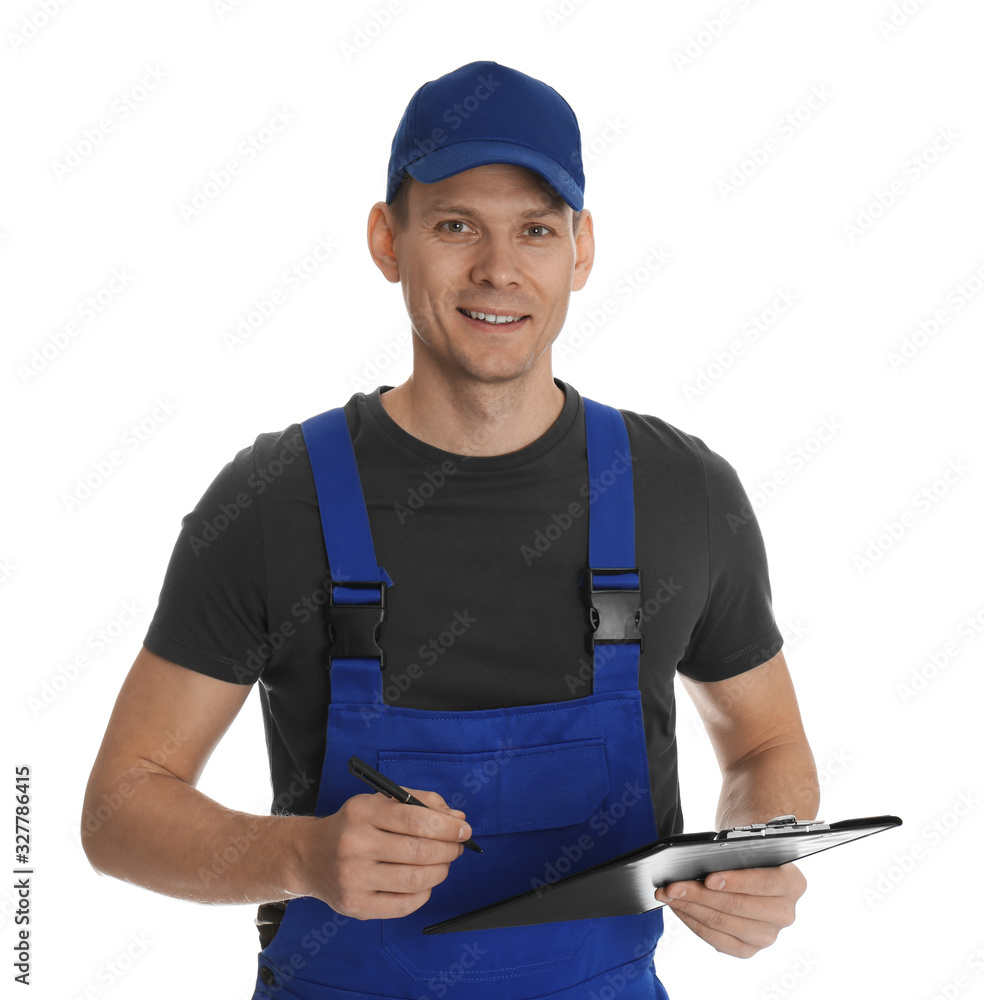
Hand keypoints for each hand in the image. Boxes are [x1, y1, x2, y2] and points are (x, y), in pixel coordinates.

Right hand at [295, 789, 472, 919]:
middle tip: (456, 847)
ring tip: (442, 863)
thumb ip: (419, 803)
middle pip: (419, 851)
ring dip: (440, 871)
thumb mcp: (380, 801)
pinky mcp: (355, 906)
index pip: (415, 820)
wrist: (310, 856)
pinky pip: (404, 905)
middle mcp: (354, 845)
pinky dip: (423, 893)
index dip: (447, 827)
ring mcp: (353, 878)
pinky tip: (423, 882)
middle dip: (448, 849)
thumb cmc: (353, 825)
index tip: (464, 830)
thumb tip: (457, 820)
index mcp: (362, 812)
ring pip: (415, 880)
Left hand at [654, 863, 805, 957]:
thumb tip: (701, 863)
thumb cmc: (748, 851)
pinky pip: (716, 939)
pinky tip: (679, 908)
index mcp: (793, 883)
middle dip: (698, 894)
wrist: (754, 865)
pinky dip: (693, 921)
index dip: (734, 881)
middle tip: (672, 886)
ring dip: (689, 908)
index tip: (708, 878)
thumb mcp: (748, 844)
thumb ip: (735, 852)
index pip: (763, 882)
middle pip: (735, 905)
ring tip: (668, 895)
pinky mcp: (749, 949)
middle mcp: (785, 913)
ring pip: (721, 923)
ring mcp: (768, 935)